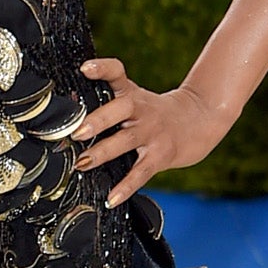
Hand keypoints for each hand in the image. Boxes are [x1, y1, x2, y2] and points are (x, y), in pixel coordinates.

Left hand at [75, 61, 226, 206]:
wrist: (199, 120)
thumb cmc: (155, 113)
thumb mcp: (135, 99)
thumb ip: (106, 102)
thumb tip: (69, 114)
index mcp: (132, 93)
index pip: (116, 73)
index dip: (102, 68)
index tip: (84, 69)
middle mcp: (141, 110)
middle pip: (120, 108)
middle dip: (97, 119)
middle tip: (76, 131)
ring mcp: (152, 132)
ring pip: (126, 140)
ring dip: (103, 151)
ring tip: (83, 163)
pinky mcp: (160, 155)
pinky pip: (140, 172)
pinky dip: (125, 187)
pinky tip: (111, 199)